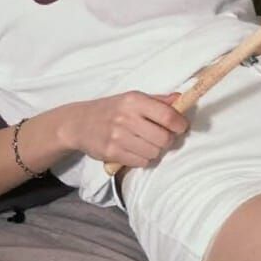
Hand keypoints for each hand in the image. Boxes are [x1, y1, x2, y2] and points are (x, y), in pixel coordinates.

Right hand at [60, 92, 189, 170]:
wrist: (79, 123)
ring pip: (154, 152)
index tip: (181, 127)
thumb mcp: (132, 98)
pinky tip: (136, 150)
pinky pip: (141, 162)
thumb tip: (181, 99)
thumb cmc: (110, 109)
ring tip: (146, 143)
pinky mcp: (112, 153)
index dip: (180, 124)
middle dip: (168, 140)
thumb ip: (158, 100)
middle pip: (164, 138)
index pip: (167, 115)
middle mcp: (126, 117)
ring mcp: (118, 137)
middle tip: (162, 136)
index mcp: (134, 100)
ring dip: (155, 150)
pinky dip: (143, 159)